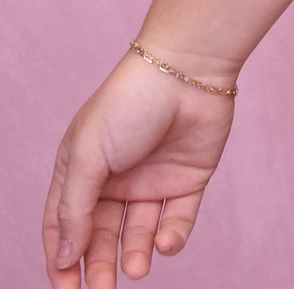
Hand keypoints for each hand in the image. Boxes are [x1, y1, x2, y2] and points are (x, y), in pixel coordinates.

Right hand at [42, 48, 237, 286]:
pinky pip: (178, 219)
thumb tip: (63, 259)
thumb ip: (73, 210)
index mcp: (82, 169)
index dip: (62, 257)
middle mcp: (116, 178)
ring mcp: (153, 178)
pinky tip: (165, 243)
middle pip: (101, 235)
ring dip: (134, 255)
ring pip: (138, 233)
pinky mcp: (189, 178)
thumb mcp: (87, 155)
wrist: (188, 69)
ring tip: (136, 270)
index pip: (64, 224)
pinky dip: (172, 238)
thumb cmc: (128, 103)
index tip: (65, 287)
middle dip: (99, 266)